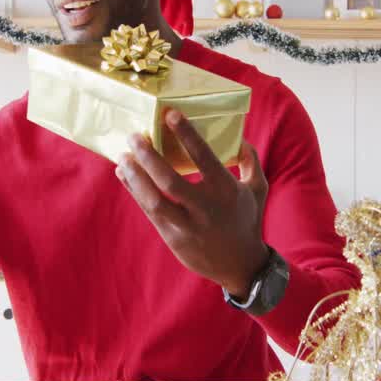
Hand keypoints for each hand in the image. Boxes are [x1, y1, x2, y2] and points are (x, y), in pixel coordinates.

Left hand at [116, 108, 269, 298]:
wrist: (241, 266)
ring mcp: (187, 226)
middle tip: (134, 136)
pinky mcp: (173, 237)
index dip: (186, 134)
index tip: (169, 114)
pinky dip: (134, 191)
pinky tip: (124, 174)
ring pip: (154, 200)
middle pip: (170, 181)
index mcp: (226, 190)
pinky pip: (149, 211)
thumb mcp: (257, 189)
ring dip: (135, 177)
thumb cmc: (247, 220)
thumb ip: (251, 161)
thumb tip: (240, 138)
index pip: (204, 157)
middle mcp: (205, 208)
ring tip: (123, 156)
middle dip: (149, 157)